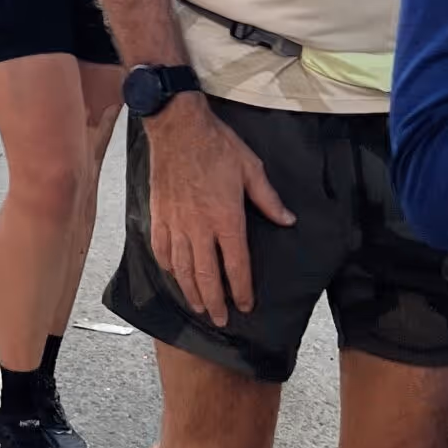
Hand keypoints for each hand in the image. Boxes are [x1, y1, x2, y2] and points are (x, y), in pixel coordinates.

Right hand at [146, 95, 295, 327]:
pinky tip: (174, 275)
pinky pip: (161, 249)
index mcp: (226, 219)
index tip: (246, 305)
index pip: (236, 265)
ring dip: (191, 291)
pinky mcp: (159, 215)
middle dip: (215, 301)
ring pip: (182, 268)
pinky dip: (168, 267)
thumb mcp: (251, 169)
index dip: (242, 289)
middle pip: (206, 275)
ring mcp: (176, 223)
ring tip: (198, 306)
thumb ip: (269, 200)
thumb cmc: (217, 146)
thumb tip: (288, 221)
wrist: (178, 127)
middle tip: (220, 319)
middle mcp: (199, 228)